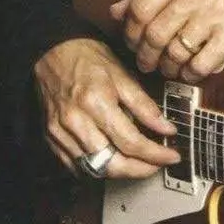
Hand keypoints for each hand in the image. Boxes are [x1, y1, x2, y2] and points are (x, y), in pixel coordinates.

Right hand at [33, 37, 179, 177]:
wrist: (52, 51)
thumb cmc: (88, 58)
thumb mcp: (122, 74)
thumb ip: (144, 105)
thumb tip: (166, 128)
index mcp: (96, 102)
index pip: (131, 142)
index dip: (155, 154)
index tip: (172, 157)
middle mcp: (76, 121)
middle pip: (112, 164)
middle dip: (140, 170)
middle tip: (157, 165)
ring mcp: (61, 133)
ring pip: (95, 170)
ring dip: (120, 172)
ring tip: (138, 163)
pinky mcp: (51, 139)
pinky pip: (76, 167)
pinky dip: (97, 168)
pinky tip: (111, 160)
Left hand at [109, 0, 223, 81]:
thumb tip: (115, 11)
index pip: (140, 7)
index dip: (130, 31)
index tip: (132, 41)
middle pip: (155, 34)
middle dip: (146, 55)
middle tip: (146, 62)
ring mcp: (216, 11)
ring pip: (176, 52)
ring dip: (167, 68)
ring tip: (168, 68)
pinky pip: (201, 64)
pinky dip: (191, 74)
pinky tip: (190, 71)